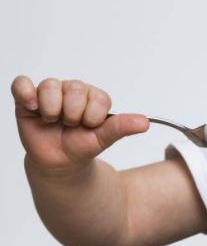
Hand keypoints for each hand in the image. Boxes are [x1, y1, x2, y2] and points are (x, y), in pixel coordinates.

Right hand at [11, 75, 148, 173]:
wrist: (59, 161)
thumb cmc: (82, 146)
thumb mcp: (103, 138)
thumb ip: (122, 127)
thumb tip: (145, 123)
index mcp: (94, 97)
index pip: (98, 96)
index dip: (93, 116)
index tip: (89, 127)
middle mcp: (73, 90)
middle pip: (75, 88)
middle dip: (73, 114)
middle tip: (70, 125)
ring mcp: (50, 93)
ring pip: (50, 86)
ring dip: (53, 109)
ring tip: (53, 121)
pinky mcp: (27, 98)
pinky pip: (21, 84)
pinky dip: (26, 93)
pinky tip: (33, 107)